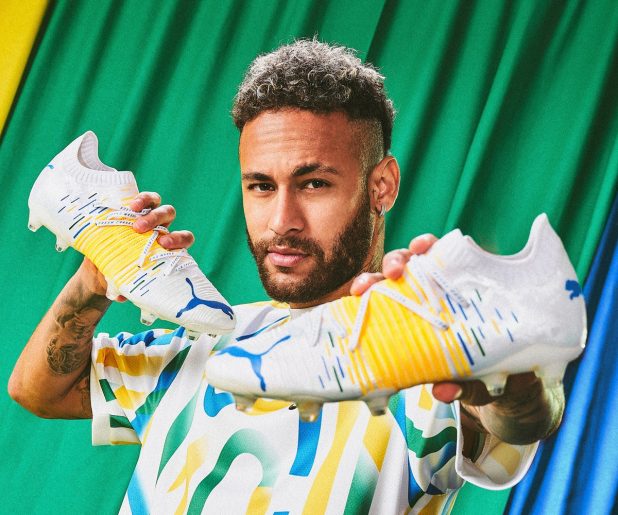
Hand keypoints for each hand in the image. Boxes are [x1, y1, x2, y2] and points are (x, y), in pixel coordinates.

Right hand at [79, 192, 194, 299]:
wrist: (104, 260)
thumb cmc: (122, 270)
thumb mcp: (123, 278)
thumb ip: (125, 286)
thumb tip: (119, 297)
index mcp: (167, 245)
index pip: (184, 239)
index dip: (179, 240)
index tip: (165, 246)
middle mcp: (162, 229)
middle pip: (172, 220)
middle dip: (160, 223)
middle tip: (142, 231)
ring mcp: (151, 216)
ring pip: (162, 207)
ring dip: (151, 213)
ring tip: (135, 221)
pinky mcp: (137, 208)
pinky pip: (146, 199)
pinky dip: (142, 199)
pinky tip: (131, 206)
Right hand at [350, 233, 563, 443]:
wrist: (501, 396)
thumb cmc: (505, 376)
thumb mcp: (493, 380)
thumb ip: (471, 385)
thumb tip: (442, 390)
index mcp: (467, 292)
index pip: (444, 258)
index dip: (428, 247)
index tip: (421, 248)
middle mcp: (438, 295)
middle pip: (412, 266)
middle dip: (397, 261)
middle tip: (393, 273)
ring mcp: (417, 310)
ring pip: (389, 286)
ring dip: (373, 282)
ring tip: (362, 289)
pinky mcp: (402, 330)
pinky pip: (379, 313)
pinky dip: (363, 309)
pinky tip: (352, 307)